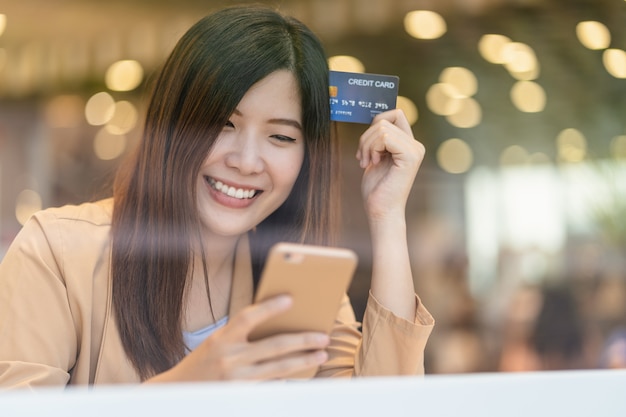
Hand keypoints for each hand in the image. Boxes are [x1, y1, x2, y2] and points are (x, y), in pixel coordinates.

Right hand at [148, 295, 329, 382]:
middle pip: (274, 346)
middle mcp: (229, 358)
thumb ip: (242, 334)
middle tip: (323, 336)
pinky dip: (288, 376)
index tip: (290, 299)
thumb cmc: (205, 361)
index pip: (248, 317)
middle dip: (302, 340)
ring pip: (279, 368)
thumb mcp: (217, 342)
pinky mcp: (242, 393)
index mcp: (221, 338)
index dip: (269, 307)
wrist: (180, 391)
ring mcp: (236, 379)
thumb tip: (281, 324)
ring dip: (303, 360)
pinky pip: (271, 382)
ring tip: (321, 354)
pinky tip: (303, 371)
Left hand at [356, 109, 424, 222]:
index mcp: (409, 144)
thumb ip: (379, 138)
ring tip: (366, 162)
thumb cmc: (377, 188)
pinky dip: (372, 148)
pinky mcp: (411, 156)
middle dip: (366, 138)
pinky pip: (384, 137)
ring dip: (366, 145)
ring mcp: (415, 150)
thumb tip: (375, 119)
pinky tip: (373, 163)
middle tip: (363, 158)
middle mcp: (416, 145)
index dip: (376, 123)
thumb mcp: (376, 156)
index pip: (395, 114)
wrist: (380, 210)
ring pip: (382, 128)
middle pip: (384, 120)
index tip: (367, 145)